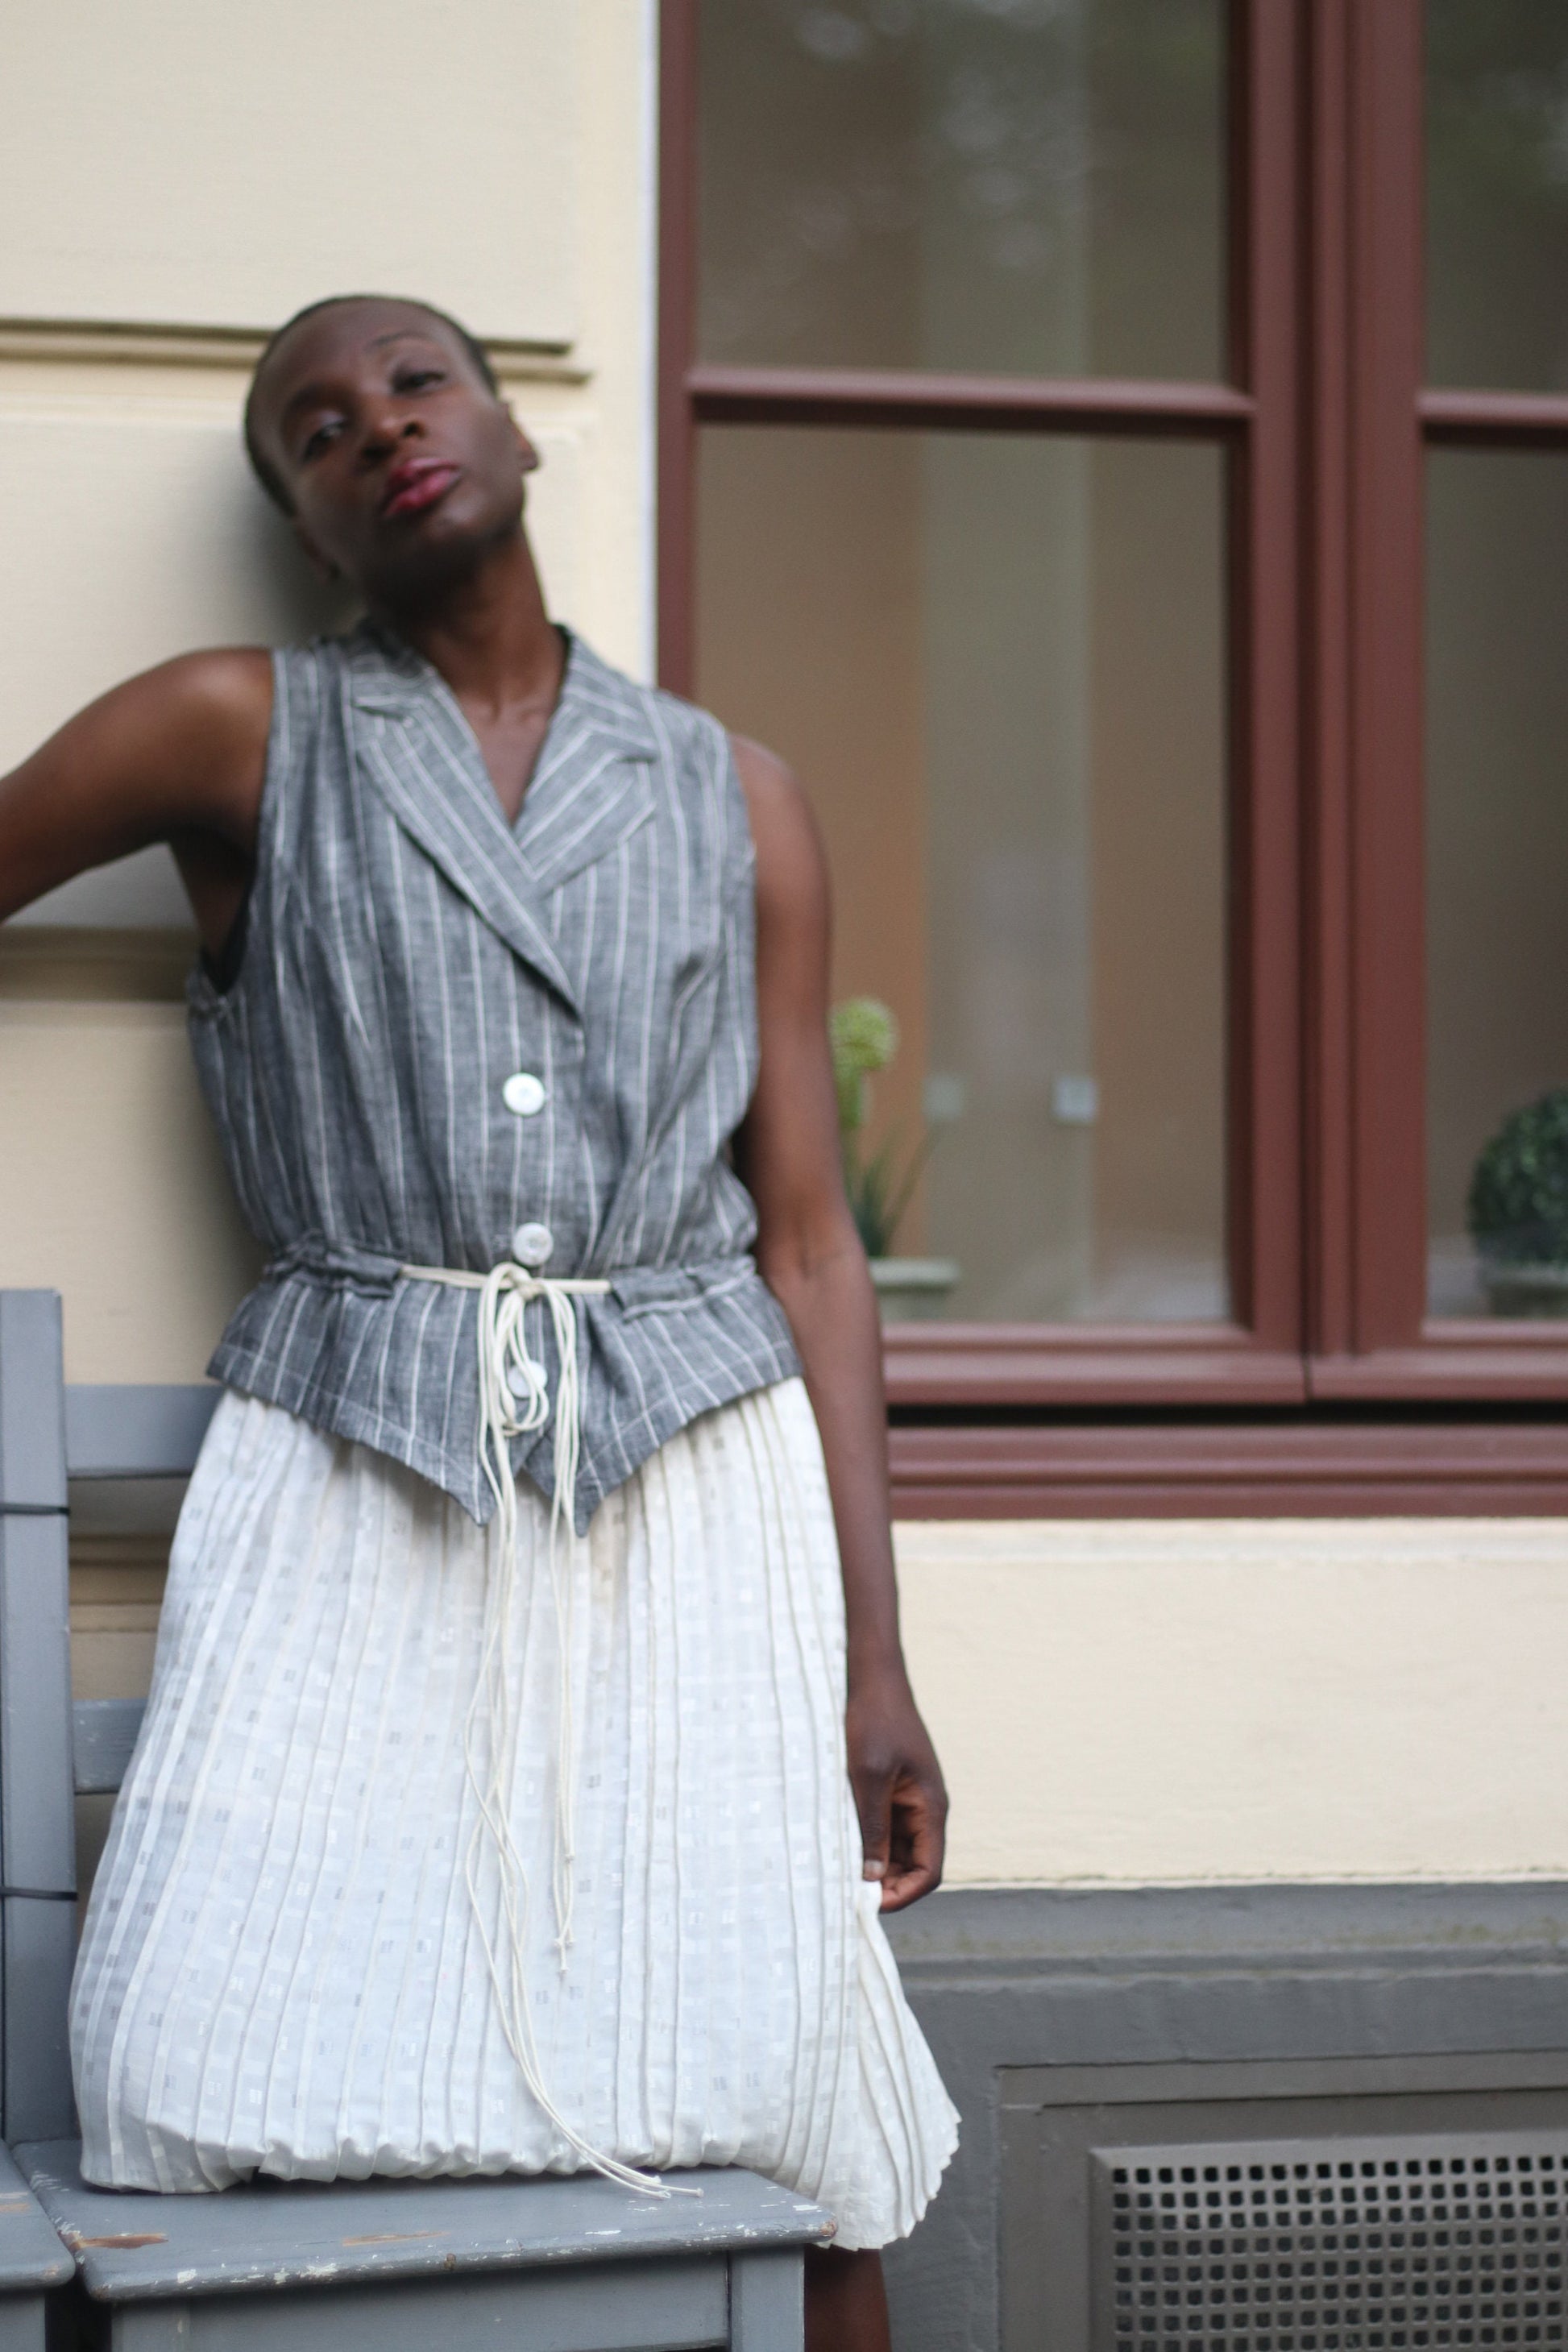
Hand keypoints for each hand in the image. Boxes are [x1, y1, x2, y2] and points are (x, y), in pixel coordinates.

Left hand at [845, 1663, 946, 1911]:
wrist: (873, 1678)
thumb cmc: (874, 1720)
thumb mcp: (868, 1776)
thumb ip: (872, 1827)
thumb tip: (872, 1877)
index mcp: (931, 1808)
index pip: (929, 1872)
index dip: (903, 1895)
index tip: (867, 1904)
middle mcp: (925, 1810)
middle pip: (913, 1866)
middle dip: (885, 1885)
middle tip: (846, 1894)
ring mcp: (909, 1801)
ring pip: (895, 1851)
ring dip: (872, 1865)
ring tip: (838, 1873)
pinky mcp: (891, 1792)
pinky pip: (882, 1829)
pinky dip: (865, 1843)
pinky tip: (838, 1845)